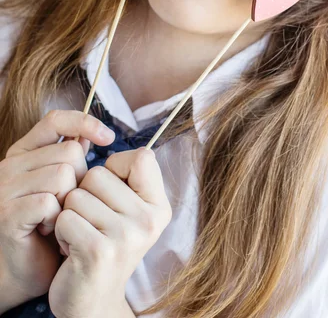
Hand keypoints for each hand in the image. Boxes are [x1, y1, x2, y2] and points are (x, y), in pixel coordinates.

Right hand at [0, 110, 114, 312]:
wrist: (25, 270)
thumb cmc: (49, 225)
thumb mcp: (63, 185)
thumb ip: (71, 158)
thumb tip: (94, 132)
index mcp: (23, 152)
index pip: (55, 120)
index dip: (84, 122)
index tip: (108, 137)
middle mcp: (10, 166)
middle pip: (68, 152)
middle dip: (81, 178)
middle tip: (70, 203)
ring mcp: (5, 189)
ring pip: (62, 175)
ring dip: (70, 200)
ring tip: (61, 217)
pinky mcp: (8, 214)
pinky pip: (49, 201)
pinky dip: (58, 217)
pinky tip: (51, 229)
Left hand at [49, 147, 171, 317]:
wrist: (93, 301)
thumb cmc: (104, 244)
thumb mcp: (128, 211)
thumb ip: (126, 178)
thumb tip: (101, 135)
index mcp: (158, 206)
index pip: (142, 156)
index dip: (117, 166)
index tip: (112, 191)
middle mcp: (148, 220)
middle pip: (98, 174)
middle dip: (85, 194)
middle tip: (92, 222)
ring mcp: (126, 236)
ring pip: (77, 194)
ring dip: (70, 214)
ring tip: (82, 235)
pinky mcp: (98, 251)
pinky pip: (64, 217)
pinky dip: (59, 231)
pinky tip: (71, 248)